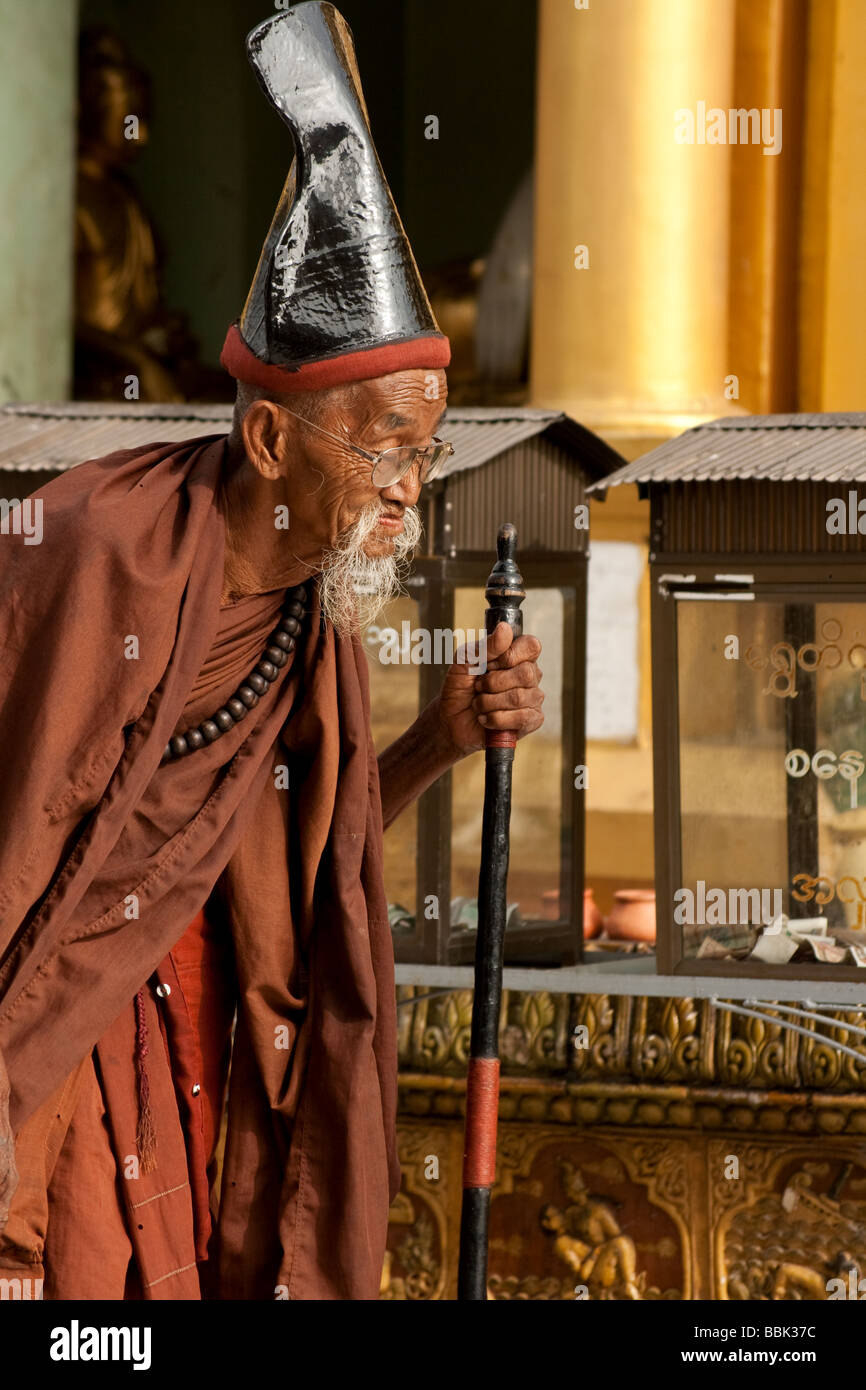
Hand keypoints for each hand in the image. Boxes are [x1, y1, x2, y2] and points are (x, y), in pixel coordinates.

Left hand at [436, 621, 543, 757]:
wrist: (451, 720)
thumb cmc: (459, 688)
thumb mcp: (464, 662)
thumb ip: (485, 646)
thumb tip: (505, 629)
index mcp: (517, 656)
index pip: (531, 646)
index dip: (509, 656)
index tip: (488, 665)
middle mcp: (529, 675)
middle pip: (526, 673)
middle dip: (493, 683)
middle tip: (478, 687)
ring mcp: (533, 698)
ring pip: (520, 698)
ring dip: (489, 703)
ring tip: (479, 705)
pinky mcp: (532, 720)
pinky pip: (522, 718)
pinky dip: (496, 719)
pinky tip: (486, 719)